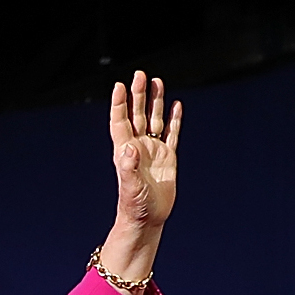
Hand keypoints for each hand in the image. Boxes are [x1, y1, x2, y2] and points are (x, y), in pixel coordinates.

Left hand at [107, 70, 180, 233]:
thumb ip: (128, 168)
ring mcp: (153, 151)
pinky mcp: (168, 157)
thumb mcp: (130, 187)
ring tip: (157, 82)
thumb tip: (129, 148)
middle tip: (140, 75)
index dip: (119, 104)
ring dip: (156, 102)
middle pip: (137, 115)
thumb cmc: (134, 206)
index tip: (119, 86)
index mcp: (125, 152)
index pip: (120, 122)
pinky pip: (171, 134)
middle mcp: (138, 147)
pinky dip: (174, 119)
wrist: (147, 219)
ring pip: (154, 120)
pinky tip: (175, 105)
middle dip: (138, 95)